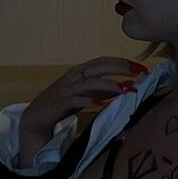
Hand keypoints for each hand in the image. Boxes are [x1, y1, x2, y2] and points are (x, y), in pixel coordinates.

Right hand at [20, 56, 147, 137]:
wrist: (36, 117)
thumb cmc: (63, 104)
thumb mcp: (87, 94)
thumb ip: (104, 90)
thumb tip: (128, 86)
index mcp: (80, 71)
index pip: (104, 61)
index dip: (122, 62)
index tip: (141, 67)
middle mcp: (74, 76)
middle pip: (98, 66)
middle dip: (120, 68)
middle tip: (139, 72)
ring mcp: (66, 89)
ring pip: (89, 82)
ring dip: (109, 85)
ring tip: (126, 90)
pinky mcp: (60, 103)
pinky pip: (76, 100)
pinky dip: (90, 100)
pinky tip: (102, 104)